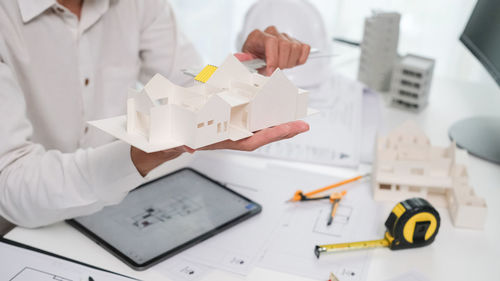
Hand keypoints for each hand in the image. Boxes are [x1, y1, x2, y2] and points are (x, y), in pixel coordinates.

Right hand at [131, 121, 308, 175]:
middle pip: (260, 131)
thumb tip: (186, 146)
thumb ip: (180, 142)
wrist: (161, 139)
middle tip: (303, 119)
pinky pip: (245, 114)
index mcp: (220, 140)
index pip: (251, 139)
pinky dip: (258, 108)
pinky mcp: (223, 120)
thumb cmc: (169, 139)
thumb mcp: (173, 140)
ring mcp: (226, 128)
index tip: (293, 127)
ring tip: (293, 112)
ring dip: (274, 118)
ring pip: (256, 123)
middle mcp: (227, 135)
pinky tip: (268, 102)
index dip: (273, 134)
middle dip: (281, 126)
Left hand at [242, 26, 310, 74]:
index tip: (271, 71)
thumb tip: (251, 62)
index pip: (271, 41)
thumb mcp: (248, 63)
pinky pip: (305, 48)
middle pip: (285, 45)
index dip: (273, 58)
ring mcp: (285, 36)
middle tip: (276, 71)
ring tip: (282, 67)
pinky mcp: (295, 41)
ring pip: (295, 47)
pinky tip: (291, 62)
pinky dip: (300, 59)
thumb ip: (250, 63)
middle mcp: (272, 33)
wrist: (258, 57)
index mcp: (258, 36)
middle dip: (282, 63)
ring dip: (290, 62)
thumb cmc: (253, 59)